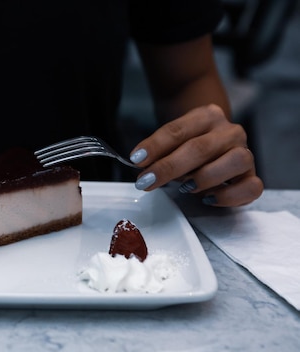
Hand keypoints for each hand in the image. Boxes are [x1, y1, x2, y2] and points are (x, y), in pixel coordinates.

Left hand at [128, 104, 263, 206]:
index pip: (178, 130)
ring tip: (184, 188)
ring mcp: (245, 153)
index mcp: (207, 116)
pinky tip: (207, 199)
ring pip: (235, 161)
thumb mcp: (171, 142)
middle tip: (146, 181)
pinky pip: (250, 187)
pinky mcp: (252, 177)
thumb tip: (140, 164)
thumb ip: (158, 150)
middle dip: (169, 167)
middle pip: (200, 148)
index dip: (155, 146)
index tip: (136, 160)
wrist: (213, 144)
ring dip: (204, 177)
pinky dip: (228, 196)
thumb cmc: (187, 145)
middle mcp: (230, 132)